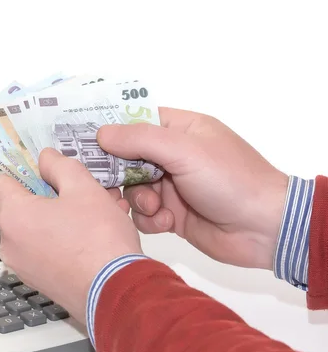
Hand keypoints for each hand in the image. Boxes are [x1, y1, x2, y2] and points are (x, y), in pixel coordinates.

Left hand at [0, 148, 141, 324]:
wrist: (118, 294)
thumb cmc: (98, 240)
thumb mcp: (83, 187)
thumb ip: (59, 165)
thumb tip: (45, 158)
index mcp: (13, 217)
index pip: (3, 181)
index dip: (25, 170)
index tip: (47, 169)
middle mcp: (10, 244)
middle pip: (22, 205)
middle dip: (50, 193)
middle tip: (79, 188)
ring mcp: (24, 266)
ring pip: (38, 227)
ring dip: (61, 214)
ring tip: (96, 209)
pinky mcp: (40, 282)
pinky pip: (46, 248)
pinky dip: (63, 237)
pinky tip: (94, 232)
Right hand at [97, 108, 288, 269]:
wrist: (266, 230)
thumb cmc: (229, 179)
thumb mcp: (184, 150)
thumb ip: (140, 139)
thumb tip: (101, 134)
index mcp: (180, 129)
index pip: (136, 121)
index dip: (111, 129)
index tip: (84, 139)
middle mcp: (173, 155)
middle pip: (127, 157)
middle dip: (119, 172)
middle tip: (108, 183)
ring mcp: (172, 185)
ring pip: (132, 188)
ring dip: (138, 199)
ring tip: (155, 207)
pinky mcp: (173, 214)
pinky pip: (144, 214)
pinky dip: (150, 219)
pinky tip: (168, 223)